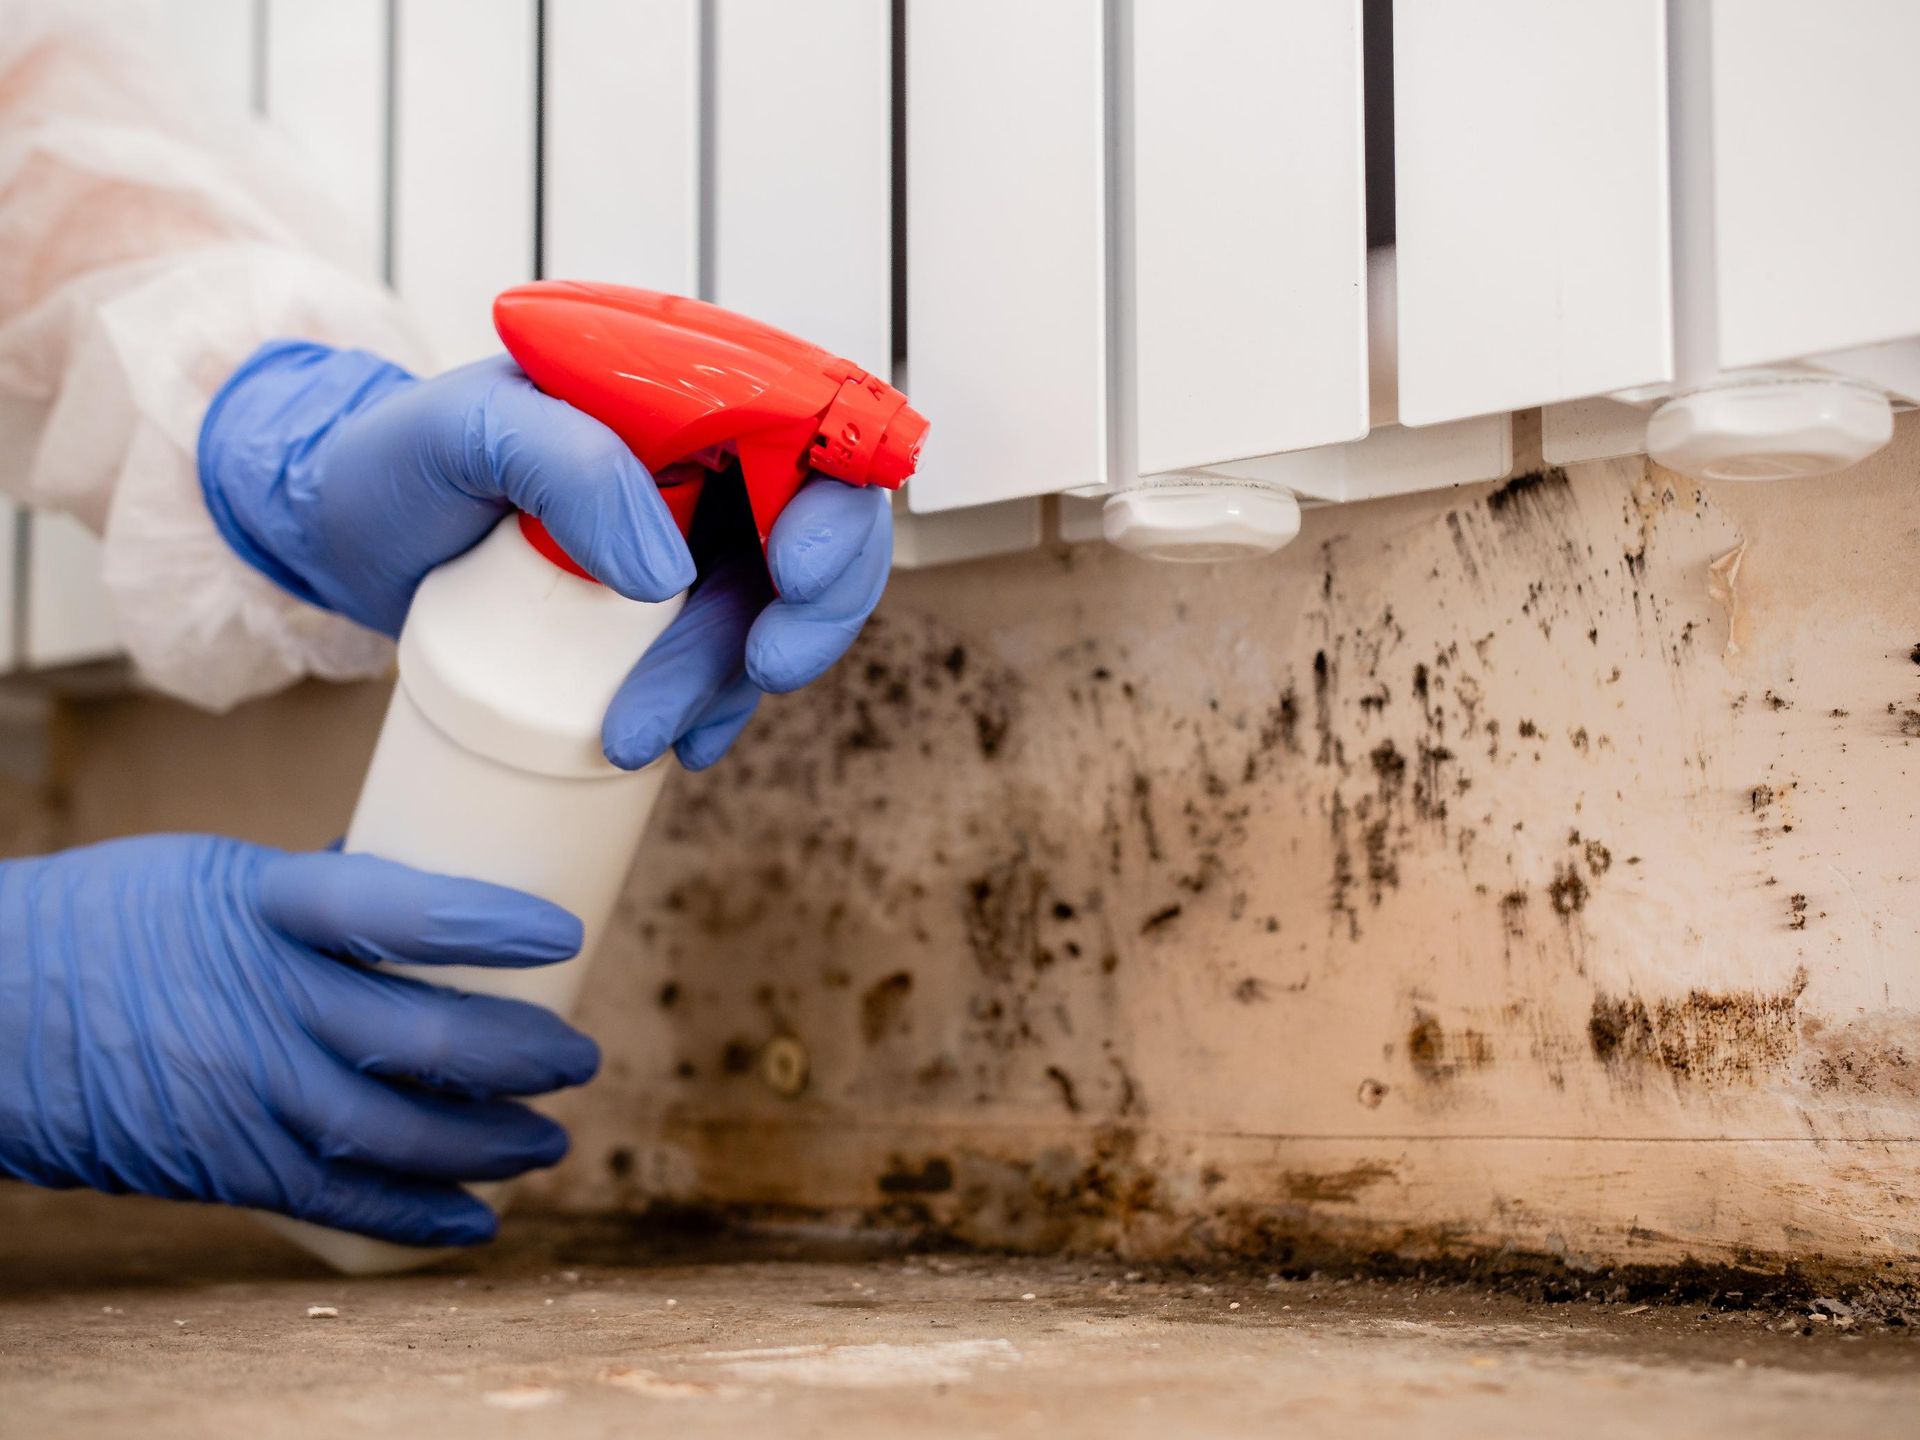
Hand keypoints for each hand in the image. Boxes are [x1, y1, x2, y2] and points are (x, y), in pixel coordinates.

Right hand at [0, 835, 598, 1245]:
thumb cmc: (108, 922)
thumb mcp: (218, 874)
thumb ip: (321, 892)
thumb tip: (429, 880)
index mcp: (260, 908)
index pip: (392, 906)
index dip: (485, 921)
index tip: (563, 930)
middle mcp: (258, 1003)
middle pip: (415, 1036)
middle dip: (518, 1055)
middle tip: (580, 1056)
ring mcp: (239, 1091)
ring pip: (391, 1128)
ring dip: (487, 1143)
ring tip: (550, 1140)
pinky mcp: (220, 1162)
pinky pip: (332, 1198)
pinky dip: (413, 1214)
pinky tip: (475, 1218)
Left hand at [199, 344, 891, 770]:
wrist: (339, 536)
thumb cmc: (393, 460)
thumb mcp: (465, 431)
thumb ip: (568, 464)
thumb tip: (670, 571)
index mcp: (682, 391)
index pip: (813, 433)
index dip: (833, 506)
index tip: (790, 571)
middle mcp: (705, 461)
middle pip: (822, 534)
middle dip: (810, 612)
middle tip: (760, 668)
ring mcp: (690, 542)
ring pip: (773, 616)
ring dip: (734, 681)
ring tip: (645, 732)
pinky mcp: (662, 616)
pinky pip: (726, 666)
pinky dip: (716, 711)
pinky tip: (679, 745)